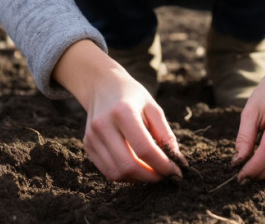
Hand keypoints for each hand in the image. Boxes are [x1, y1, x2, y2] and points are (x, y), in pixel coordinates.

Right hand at [54, 40, 183, 182]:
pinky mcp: (88, 145)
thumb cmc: (132, 95)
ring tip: (152, 172)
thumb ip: (165, 133)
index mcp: (123, 112)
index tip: (176, 171)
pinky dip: (125, 175)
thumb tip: (176, 160)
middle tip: (165, 175)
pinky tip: (137, 168)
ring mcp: (92, 136)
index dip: (163, 165)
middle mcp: (104, 125)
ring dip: (138, 178)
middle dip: (151, 176)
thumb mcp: (153, 107)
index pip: (144, 148)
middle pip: (128, 165)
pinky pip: (107, 170)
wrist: (102, 85)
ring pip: (116, 173)